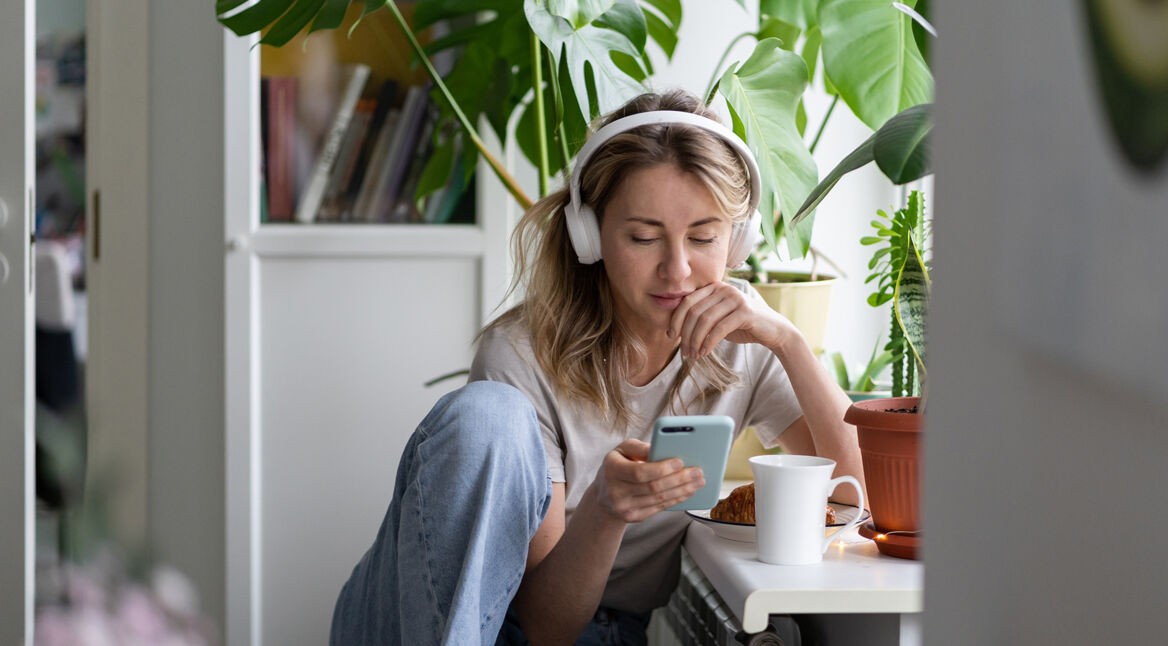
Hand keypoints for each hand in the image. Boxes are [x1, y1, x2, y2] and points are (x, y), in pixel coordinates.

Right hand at [588, 439, 705, 522]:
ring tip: (698, 481)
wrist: (602, 496)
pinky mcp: (633, 517)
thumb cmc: (617, 466)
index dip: (662, 468)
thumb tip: (661, 448)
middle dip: (679, 479)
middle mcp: (616, 491)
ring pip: (659, 499)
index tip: (680, 461)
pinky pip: (659, 508)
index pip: (640, 472)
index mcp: (612, 470)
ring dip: (683, 490)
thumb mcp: (622, 450)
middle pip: (654, 487)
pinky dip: (676, 499)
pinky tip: (688, 491)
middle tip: (698, 472)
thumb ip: (640, 447)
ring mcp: (624, 507)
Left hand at [667, 282, 792, 358]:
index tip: (670, 336)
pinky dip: (709, 342)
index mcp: (715, 287)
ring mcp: (735, 298)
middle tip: (684, 352)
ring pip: (705, 320)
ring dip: (695, 341)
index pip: (687, 301)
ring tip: (693, 355)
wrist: (773, 331)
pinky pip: (719, 328)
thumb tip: (675, 329)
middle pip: (694, 311)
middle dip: (685, 334)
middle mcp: (724, 288)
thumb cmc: (742, 326)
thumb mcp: (718, 319)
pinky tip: (704, 353)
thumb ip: (701, 318)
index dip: (676, 319)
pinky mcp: (745, 312)